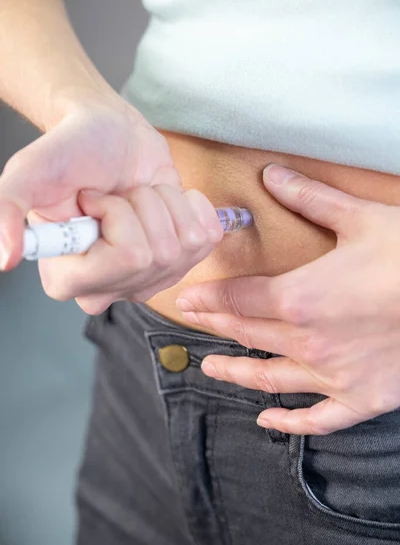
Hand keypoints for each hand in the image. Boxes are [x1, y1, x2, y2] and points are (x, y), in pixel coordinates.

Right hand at [0, 96, 221, 312]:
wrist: (108, 134)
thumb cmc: (70, 151)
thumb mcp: (30, 173)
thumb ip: (7, 210)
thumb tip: (3, 259)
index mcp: (71, 279)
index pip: (128, 259)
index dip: (118, 216)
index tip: (92, 198)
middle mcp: (113, 288)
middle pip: (160, 253)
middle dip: (141, 204)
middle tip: (115, 194)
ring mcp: (152, 278)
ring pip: (186, 242)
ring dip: (163, 200)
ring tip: (135, 195)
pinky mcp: (184, 259)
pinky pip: (208, 234)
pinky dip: (190, 202)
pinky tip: (162, 199)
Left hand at [176, 164, 399, 434]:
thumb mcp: (360, 219)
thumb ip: (310, 198)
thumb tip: (272, 174)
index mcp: (300, 297)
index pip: (239, 297)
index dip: (209, 297)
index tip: (185, 299)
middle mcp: (307, 340)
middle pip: (247, 333)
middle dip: (215, 326)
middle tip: (192, 324)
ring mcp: (333, 375)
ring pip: (270, 377)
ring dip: (236, 372)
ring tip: (212, 367)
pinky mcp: (361, 398)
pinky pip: (318, 419)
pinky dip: (290, 421)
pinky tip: (269, 419)